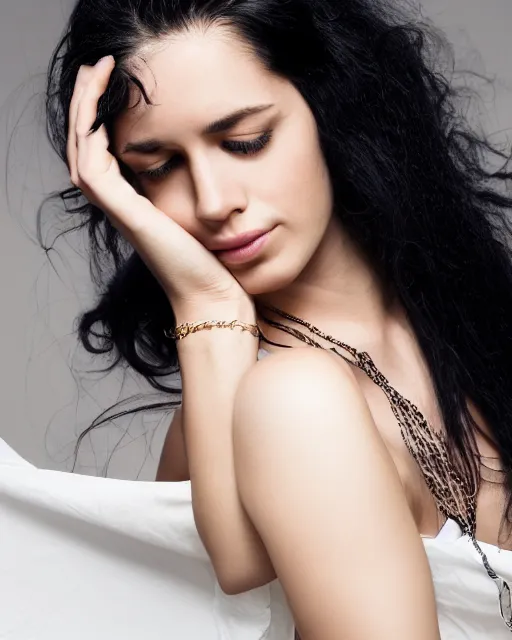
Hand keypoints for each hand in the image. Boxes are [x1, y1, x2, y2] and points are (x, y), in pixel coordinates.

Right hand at [67, 55, 254, 322]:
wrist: (214, 299)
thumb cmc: (215, 267)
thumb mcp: (200, 220)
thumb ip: (192, 196)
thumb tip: (210, 169)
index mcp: (136, 206)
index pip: (104, 154)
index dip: (102, 119)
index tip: (113, 83)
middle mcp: (123, 207)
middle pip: (86, 148)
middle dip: (87, 105)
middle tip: (96, 67)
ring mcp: (122, 212)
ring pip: (83, 153)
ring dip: (85, 111)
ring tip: (97, 72)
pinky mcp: (130, 216)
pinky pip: (95, 168)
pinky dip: (93, 135)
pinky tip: (105, 106)